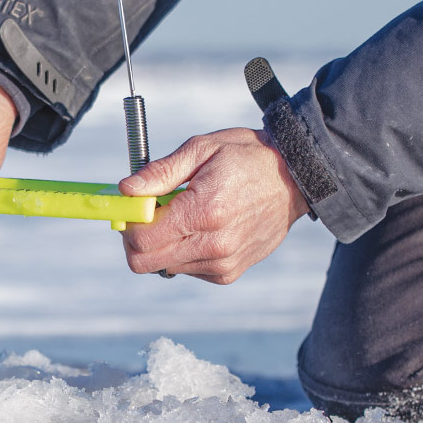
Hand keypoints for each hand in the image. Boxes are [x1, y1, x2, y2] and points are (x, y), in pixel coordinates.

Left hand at [118, 128, 309, 284]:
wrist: (296, 178)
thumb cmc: (247, 157)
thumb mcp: (202, 148)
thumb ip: (160, 173)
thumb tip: (126, 191)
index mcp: (204, 212)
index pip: (142, 239)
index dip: (128, 223)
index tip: (133, 206)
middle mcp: (214, 245)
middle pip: (145, 262)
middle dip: (137, 238)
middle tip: (150, 213)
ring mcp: (222, 264)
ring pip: (164, 267)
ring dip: (163, 243)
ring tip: (187, 213)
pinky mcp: (228, 274)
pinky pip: (186, 269)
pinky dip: (183, 251)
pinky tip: (203, 227)